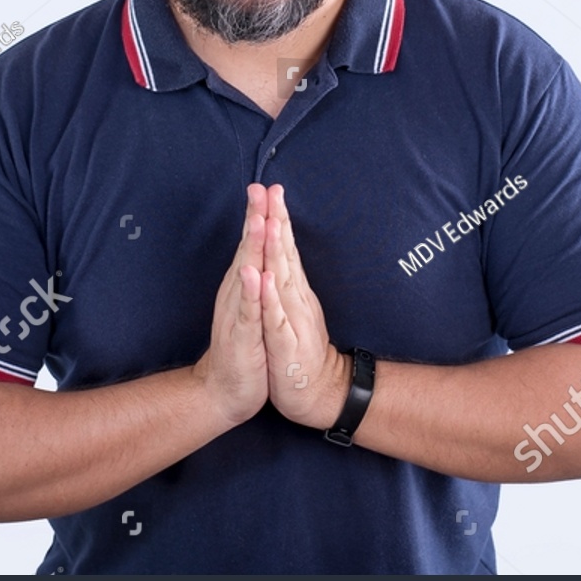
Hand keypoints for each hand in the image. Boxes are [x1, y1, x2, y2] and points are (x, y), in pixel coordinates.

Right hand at [192, 184, 269, 427]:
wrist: (226, 389)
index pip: (253, 244)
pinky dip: (250, 292)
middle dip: (255, 218)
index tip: (268, 187)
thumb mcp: (253, 306)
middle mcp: (238, 292)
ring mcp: (238, 312)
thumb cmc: (245, 346)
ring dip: (251, 247)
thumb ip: (256, 278)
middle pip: (248, 249)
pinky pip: (246, 311)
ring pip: (246, 274)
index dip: (261, 215)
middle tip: (259, 188)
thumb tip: (259, 249)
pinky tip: (253, 274)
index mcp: (245, 284)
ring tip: (257, 220)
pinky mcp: (241, 336)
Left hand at [259, 184, 349, 429]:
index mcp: (291, 290)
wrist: (315, 392)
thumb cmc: (296, 349)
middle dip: (277, 221)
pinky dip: (270, 299)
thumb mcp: (289, 310)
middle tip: (271, 190)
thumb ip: (287, 280)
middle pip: (285, 254)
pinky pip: (276, 319)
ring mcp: (291, 320)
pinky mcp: (285, 344)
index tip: (269, 187)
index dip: (277, 218)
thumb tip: (283, 250)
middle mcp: (294, 299)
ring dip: (276, 251)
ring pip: (283, 280)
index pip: (283, 248)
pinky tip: (264, 280)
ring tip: (270, 222)